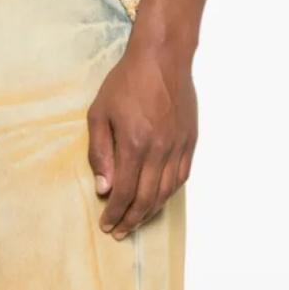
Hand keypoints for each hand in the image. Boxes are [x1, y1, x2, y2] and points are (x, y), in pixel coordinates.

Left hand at [87, 39, 197, 238]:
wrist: (162, 57)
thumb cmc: (126, 82)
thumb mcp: (99, 114)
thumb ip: (99, 153)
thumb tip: (103, 188)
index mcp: (133, 144)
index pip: (123, 192)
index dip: (114, 214)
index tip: (107, 226)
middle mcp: (158, 150)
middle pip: (146, 199)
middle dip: (131, 220)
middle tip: (120, 232)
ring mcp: (177, 146)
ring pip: (166, 192)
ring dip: (150, 211)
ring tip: (136, 221)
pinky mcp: (190, 141)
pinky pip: (181, 177)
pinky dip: (169, 194)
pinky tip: (158, 199)